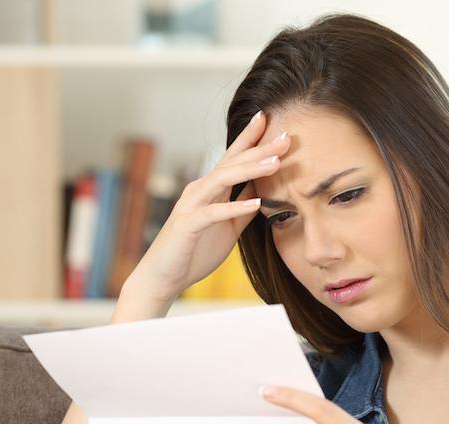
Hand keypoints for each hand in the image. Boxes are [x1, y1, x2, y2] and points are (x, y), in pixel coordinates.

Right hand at [129, 110, 290, 301]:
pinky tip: (256, 203)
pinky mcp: (187, 225)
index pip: (233, 158)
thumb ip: (243, 210)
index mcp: (210, 190)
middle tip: (286, 137)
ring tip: (276, 163)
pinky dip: (234, 207)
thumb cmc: (194, 252)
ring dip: (250, 170)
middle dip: (259, 149)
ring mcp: (192, 205)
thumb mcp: (228, 228)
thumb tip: (264, 194)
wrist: (162, 278)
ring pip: (222, 180)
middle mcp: (199, 190)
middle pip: (232, 163)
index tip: (270, 119)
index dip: (251, 138)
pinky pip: (213, 213)